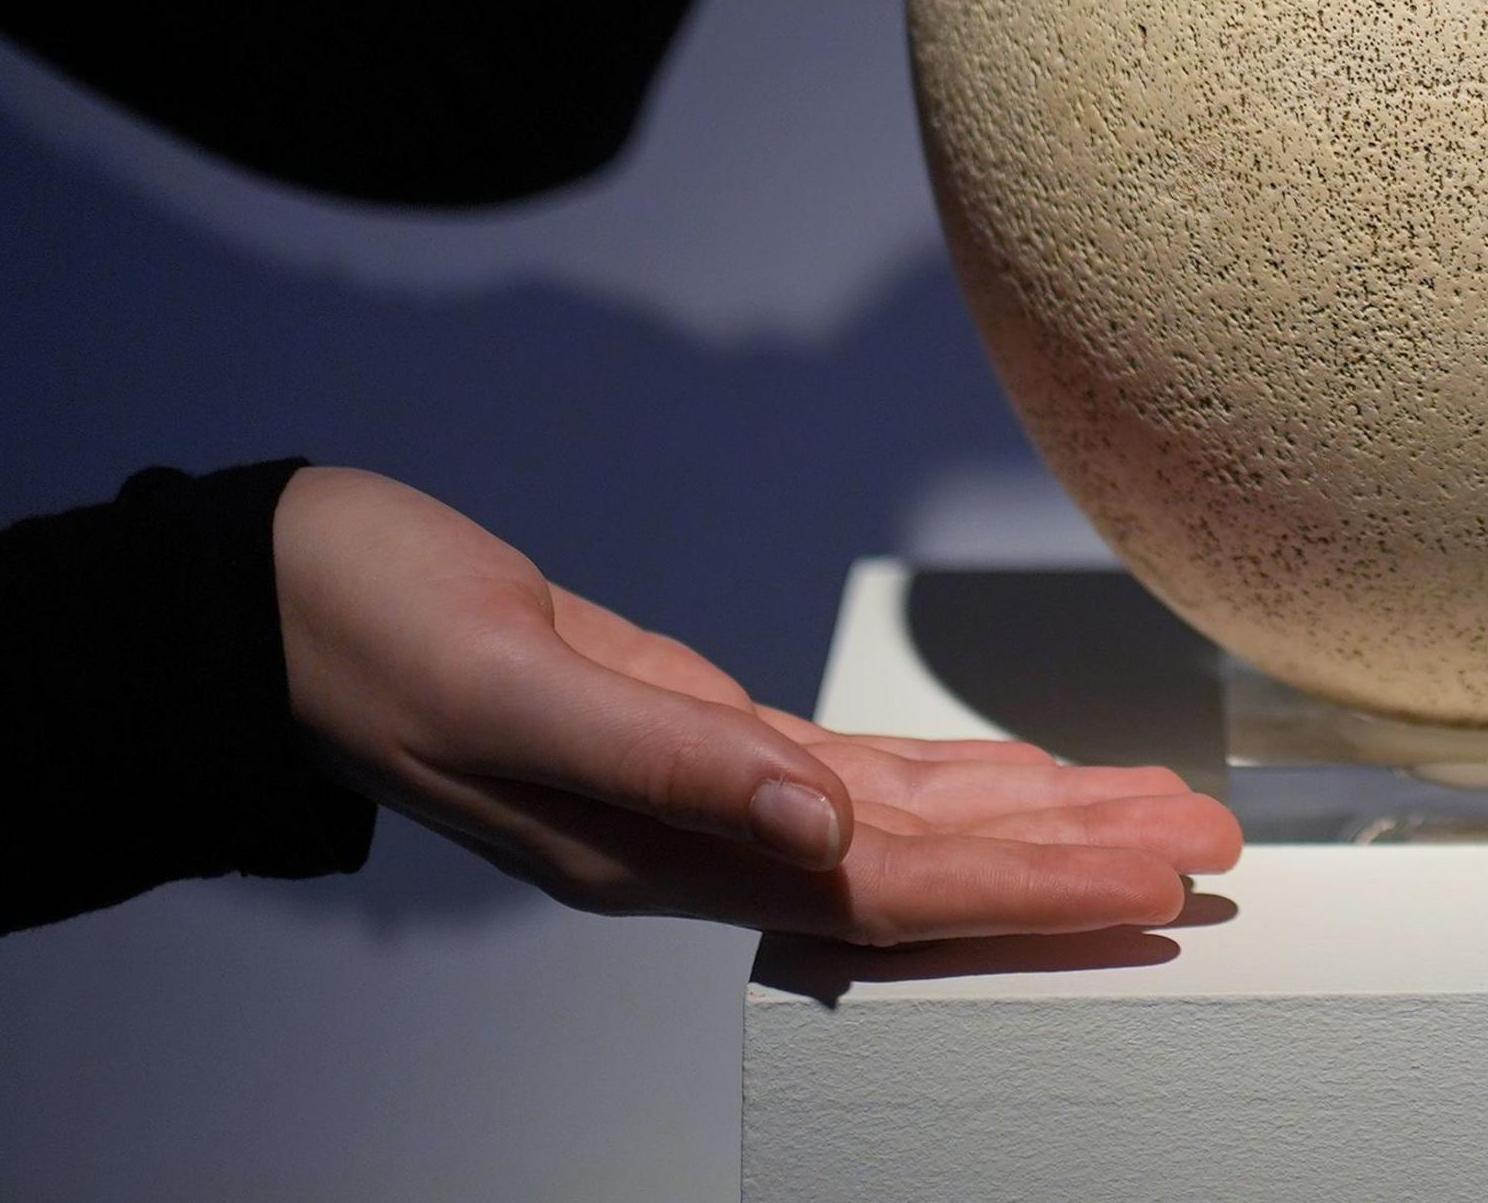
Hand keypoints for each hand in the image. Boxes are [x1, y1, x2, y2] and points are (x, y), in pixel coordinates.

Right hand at [277, 468, 1238, 942]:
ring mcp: (699, 792)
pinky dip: (942, 782)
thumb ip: (665, 757)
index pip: (893, 885)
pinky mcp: (690, 726)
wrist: (272, 601)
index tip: (1157, 877)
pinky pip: (848, 774)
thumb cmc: (367, 631)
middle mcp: (702, 837)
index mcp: (665, 844)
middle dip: (1076, 862)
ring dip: (1032, 825)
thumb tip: (813, 819)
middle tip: (1215, 849)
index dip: (1033, 885)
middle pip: (930, 868)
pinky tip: (1014, 786)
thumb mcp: (510, 683)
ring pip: (904, 826)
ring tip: (1156, 817)